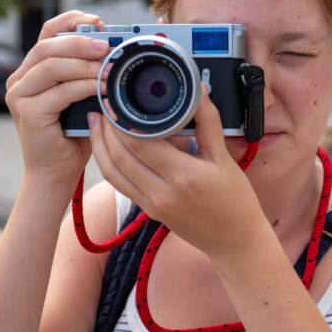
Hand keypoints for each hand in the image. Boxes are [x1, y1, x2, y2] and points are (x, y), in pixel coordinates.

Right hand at [5, 11, 106, 183]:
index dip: (71, 21)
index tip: (97, 20)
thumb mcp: (83, 94)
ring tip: (109, 67)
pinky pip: (59, 92)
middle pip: (48, 46)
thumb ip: (89, 71)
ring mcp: (19, 95)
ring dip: (85, 65)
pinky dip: (84, 87)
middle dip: (81, 42)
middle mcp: (20, 78)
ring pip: (51, 66)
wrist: (57, 171)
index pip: (48, 32)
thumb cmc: (74, 131)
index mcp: (33, 68)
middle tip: (109, 45)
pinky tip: (103, 88)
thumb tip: (114, 43)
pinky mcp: (27, 113)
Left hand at [87, 83, 264, 258]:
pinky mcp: (149, 211)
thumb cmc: (235, 200)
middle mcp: (162, 193)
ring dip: (100, 146)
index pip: (141, 143)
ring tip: (96, 123)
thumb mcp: (224, 158)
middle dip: (107, 129)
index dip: (124, 120)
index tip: (118, 100)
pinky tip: (108, 148)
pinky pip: (120, 184)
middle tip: (104, 106)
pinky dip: (110, 163)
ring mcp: (152, 205)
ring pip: (113, 172)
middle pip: (121, 156)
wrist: (235, 240)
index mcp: (183, 176)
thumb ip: (207, 122)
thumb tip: (198, 91)